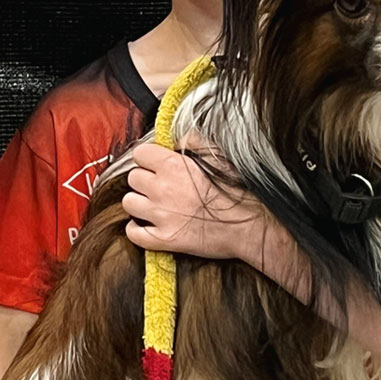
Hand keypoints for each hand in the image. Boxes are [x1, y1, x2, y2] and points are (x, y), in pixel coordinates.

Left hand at [122, 140, 269, 261]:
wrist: (251, 226)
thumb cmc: (239, 190)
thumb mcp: (219, 155)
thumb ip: (193, 141)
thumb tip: (176, 139)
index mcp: (173, 165)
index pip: (139, 154)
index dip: (148, 158)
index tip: (156, 164)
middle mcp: (162, 189)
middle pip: (133, 178)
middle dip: (144, 180)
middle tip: (159, 186)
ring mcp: (161, 216)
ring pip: (129, 203)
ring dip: (139, 203)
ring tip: (153, 205)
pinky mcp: (164, 240)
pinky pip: (133, 233)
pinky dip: (136, 229)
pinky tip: (147, 225)